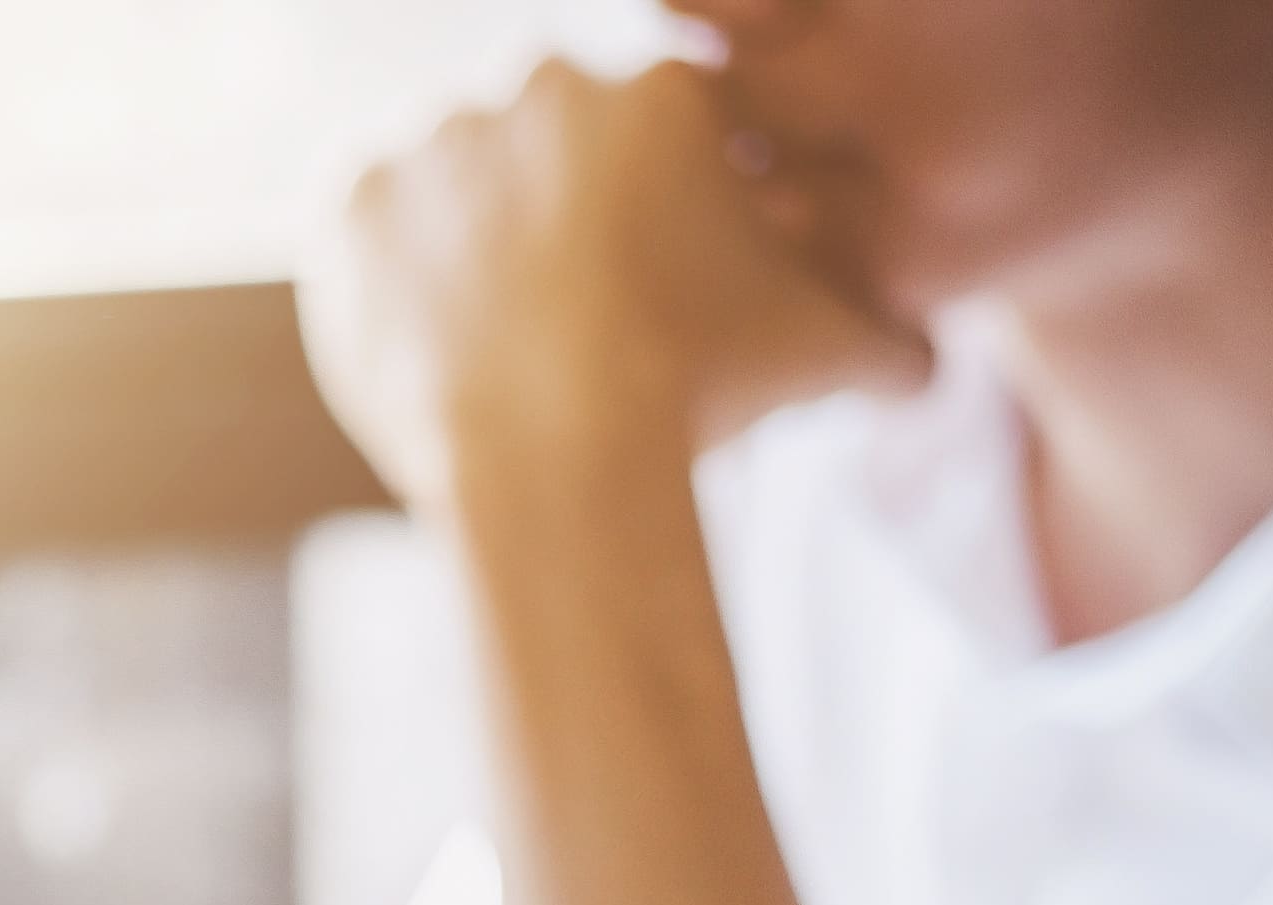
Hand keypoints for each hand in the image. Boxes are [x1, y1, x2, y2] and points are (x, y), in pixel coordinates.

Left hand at [301, 61, 922, 515]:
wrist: (554, 458)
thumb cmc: (701, 399)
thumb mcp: (832, 360)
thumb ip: (893, 339)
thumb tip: (925, 363)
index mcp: (665, 89)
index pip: (659, 143)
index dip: (656, 224)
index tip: (646, 295)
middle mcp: (547, 78)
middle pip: (553, 149)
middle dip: (563, 223)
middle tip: (568, 324)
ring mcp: (436, 129)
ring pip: (458, 179)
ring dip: (471, 240)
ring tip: (495, 338)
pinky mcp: (347, 193)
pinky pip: (361, 221)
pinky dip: (384, 271)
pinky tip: (425, 333)